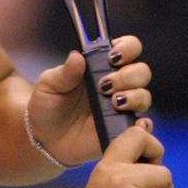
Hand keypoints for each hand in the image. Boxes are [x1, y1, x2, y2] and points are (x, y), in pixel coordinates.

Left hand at [27, 35, 151, 165]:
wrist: (44, 139)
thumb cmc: (46, 106)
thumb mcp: (49, 86)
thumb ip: (64, 72)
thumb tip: (77, 56)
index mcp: (100, 66)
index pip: (127, 47)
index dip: (127, 48)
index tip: (113, 57)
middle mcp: (116, 83)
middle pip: (141, 71)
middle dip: (128, 76)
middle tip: (104, 85)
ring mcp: (122, 106)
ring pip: (144, 95)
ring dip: (134, 96)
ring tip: (113, 103)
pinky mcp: (123, 128)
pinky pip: (144, 125)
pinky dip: (143, 123)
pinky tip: (132, 124)